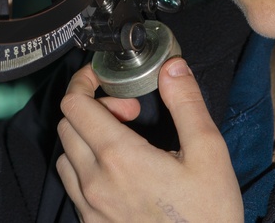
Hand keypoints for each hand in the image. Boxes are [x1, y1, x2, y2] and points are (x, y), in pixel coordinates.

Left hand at [56, 59, 242, 221]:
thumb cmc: (208, 216)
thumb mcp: (209, 152)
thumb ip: (187, 103)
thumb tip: (172, 67)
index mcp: (119, 157)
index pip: (74, 105)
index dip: (85, 82)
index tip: (104, 79)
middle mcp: (95, 182)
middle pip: (67, 125)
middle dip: (93, 108)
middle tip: (131, 115)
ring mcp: (89, 208)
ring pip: (66, 156)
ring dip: (87, 140)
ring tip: (124, 144)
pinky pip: (74, 187)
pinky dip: (87, 169)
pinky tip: (120, 174)